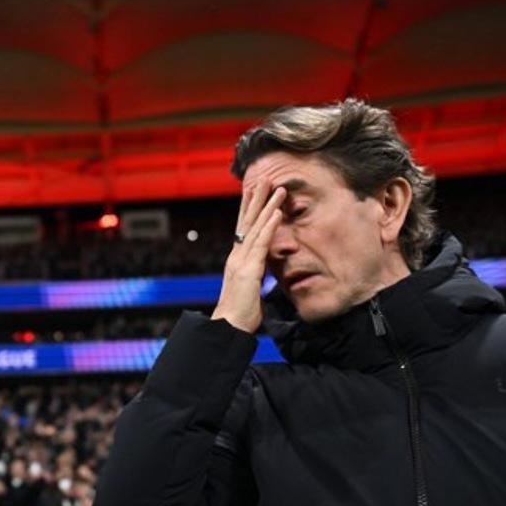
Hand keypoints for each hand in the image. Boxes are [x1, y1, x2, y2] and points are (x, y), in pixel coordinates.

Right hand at [211, 176, 284, 332]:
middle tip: (263, 178)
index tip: (253, 191)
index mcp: (238, 259)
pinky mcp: (249, 269)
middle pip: (247, 221)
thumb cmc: (240, 312)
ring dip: (267, 206)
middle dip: (255, 199)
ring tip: (277, 188)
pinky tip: (277, 212)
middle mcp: (237, 255)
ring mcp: (242, 261)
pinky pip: (261, 243)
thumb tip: (261, 272)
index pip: (244, 228)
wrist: (229, 326)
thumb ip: (255, 276)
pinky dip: (269, 226)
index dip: (249, 209)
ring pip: (256, 227)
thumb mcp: (250, 288)